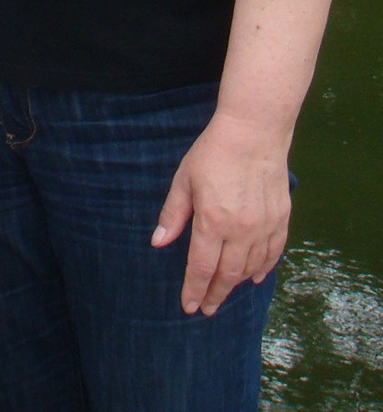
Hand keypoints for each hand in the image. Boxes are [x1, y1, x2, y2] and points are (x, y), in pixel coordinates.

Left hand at [151, 109, 290, 315]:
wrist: (254, 130)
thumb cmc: (214, 151)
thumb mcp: (185, 179)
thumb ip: (173, 214)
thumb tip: (158, 243)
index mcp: (212, 221)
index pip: (201, 268)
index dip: (194, 290)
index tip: (188, 306)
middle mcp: (240, 230)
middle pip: (227, 275)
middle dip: (214, 295)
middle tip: (206, 309)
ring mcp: (264, 226)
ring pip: (250, 268)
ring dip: (237, 284)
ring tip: (225, 292)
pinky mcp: (281, 218)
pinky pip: (274, 253)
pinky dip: (264, 268)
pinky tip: (256, 276)